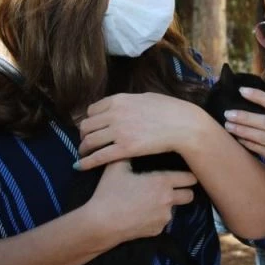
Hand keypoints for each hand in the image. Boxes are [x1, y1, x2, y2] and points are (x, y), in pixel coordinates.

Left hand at [76, 93, 202, 169]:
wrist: (184, 125)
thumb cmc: (171, 110)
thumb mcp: (147, 98)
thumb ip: (130, 102)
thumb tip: (123, 106)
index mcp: (119, 100)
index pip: (92, 110)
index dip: (89, 121)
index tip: (91, 128)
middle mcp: (114, 114)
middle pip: (86, 126)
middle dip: (84, 135)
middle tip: (86, 143)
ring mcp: (118, 131)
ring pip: (89, 141)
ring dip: (83, 149)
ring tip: (84, 155)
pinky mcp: (124, 148)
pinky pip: (98, 156)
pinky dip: (86, 162)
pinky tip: (80, 167)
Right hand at [81, 160, 197, 245]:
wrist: (101, 223)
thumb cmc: (109, 192)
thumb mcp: (117, 167)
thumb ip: (129, 154)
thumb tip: (133, 145)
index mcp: (163, 182)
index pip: (190, 178)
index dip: (187, 176)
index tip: (183, 175)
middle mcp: (168, 199)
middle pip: (189, 195)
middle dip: (184, 192)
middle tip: (171, 189)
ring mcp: (164, 217)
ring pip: (174, 209)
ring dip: (167, 206)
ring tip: (149, 202)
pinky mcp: (157, 231)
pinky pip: (162, 222)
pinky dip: (155, 218)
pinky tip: (141, 215)